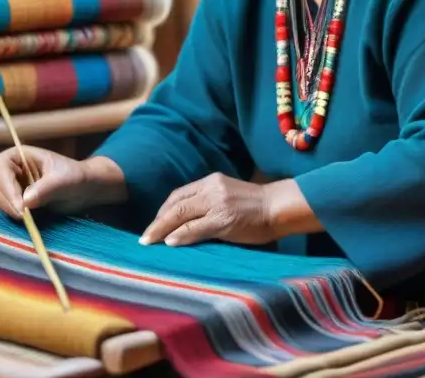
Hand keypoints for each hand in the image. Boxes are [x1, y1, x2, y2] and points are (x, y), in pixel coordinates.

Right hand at [0, 148, 125, 218]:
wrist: (86, 189)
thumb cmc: (76, 176)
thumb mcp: (63, 180)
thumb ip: (44, 188)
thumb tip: (25, 201)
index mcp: (21, 155)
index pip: (0, 166)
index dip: (5, 184)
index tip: (20, 204)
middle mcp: (14, 168)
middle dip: (6, 198)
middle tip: (22, 214)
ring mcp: (15, 185)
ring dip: (9, 208)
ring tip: (27, 217)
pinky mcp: (18, 200)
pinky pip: (7, 207)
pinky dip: (14, 213)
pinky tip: (28, 219)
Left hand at [139, 173, 274, 246]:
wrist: (279, 207)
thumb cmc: (255, 207)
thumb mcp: (228, 197)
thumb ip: (208, 204)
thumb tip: (185, 222)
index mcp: (211, 181)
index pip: (179, 194)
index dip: (163, 210)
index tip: (154, 224)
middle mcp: (211, 188)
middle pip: (175, 204)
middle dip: (157, 221)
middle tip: (145, 237)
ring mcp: (217, 203)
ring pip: (181, 214)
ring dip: (162, 229)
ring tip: (150, 242)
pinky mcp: (224, 219)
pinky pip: (196, 227)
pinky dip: (181, 235)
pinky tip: (170, 242)